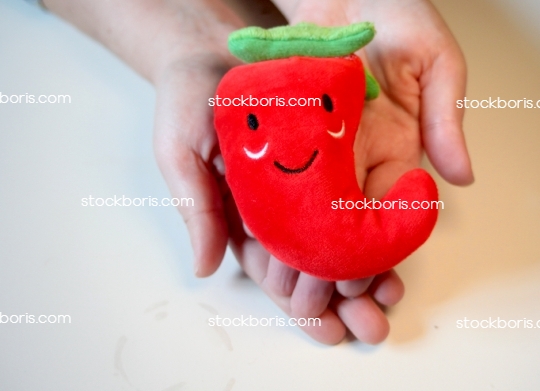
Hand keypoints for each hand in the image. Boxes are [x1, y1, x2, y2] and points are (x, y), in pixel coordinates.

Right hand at [153, 0, 406, 344]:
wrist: (210, 50)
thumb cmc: (187, 102)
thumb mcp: (181, 153)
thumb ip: (195, 208)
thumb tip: (203, 268)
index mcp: (238, 217)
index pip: (270, 272)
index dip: (298, 303)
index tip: (327, 328)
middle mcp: (273, 207)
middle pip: (309, 265)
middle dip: (339, 300)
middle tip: (370, 329)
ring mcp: (299, 183)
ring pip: (333, 237)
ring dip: (363, 272)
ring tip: (389, 301)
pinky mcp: (322, 155)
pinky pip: (348, 194)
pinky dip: (370, 222)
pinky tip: (392, 246)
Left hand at [255, 0, 474, 343]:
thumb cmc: (395, 11)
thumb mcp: (435, 60)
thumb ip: (446, 118)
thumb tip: (462, 177)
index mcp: (395, 147)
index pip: (388, 213)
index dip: (377, 252)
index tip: (363, 287)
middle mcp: (355, 155)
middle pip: (346, 224)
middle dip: (337, 269)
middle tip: (322, 307)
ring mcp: (321, 148)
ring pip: (311, 213)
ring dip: (303, 255)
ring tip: (292, 295)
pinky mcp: (288, 133)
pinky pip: (280, 179)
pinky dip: (273, 214)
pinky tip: (263, 249)